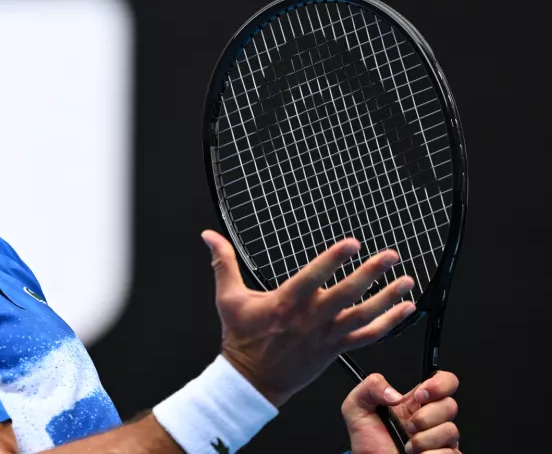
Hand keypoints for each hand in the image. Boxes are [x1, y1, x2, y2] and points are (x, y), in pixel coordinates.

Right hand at [202, 230, 415, 406]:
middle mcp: (310, 318)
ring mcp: (326, 336)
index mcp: (286, 303)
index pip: (314, 277)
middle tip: (390, 255)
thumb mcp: (227, 298)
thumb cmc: (241, 337)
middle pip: (346, 294)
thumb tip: (208, 235)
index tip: (352, 244)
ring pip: (362, 315)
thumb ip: (222, 262)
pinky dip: (389, 323)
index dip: (333, 260)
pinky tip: (405, 309)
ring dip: (387, 297)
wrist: (252, 380)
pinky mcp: (335, 349)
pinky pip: (368, 336)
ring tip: (406, 280)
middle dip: (370, 274)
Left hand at [342, 372, 459, 453]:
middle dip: (426, 416)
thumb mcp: (356, 406)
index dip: (439, 383)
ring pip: (451, 430)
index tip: (420, 395)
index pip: (442, 381)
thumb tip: (394, 393)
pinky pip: (451, 452)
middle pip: (450, 405)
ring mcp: (440, 438)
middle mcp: (431, 418)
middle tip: (409, 425)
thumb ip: (370, 387)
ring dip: (424, 439)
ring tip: (408, 445)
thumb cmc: (367, 439)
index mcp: (414, 402)